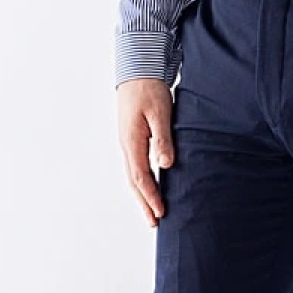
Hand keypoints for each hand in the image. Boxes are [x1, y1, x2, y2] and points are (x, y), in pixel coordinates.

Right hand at [117, 76, 175, 226]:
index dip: (151, 197)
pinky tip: (151, 186)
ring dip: (142, 195)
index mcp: (132, 141)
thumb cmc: (149, 89)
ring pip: (134, 175)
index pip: (142, 177)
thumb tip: (166, 164)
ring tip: (152, 211)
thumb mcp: (160, 113)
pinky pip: (136, 166)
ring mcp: (128, 142)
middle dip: (144, 203)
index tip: (161, 212)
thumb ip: (163, 139)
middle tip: (154, 222)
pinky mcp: (132, 138)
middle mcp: (127, 145)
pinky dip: (143, 181)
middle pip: (134, 182)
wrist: (137, 70)